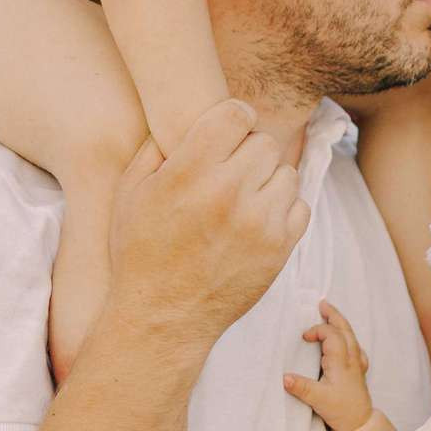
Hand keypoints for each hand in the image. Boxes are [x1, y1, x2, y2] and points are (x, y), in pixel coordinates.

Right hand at [110, 100, 309, 344]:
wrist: (162, 317)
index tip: (229, 131)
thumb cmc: (141, 252)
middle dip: (248, 152)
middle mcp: (228, 193)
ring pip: (286, 172)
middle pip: (264, 142)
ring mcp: (259, 222)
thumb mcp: (131, 192)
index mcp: (189, 172)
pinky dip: (283, 210)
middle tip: (231, 171)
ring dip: (268, 180)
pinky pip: (300, 206)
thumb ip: (157, 147)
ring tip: (244, 198)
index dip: (234, 117)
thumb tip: (186, 115)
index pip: (236, 114)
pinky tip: (258, 220)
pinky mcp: (279, 249)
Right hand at [283, 301, 374, 430]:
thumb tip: (284, 377)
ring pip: (351, 336)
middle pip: (345, 330)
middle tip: (323, 304)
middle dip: (334, 315)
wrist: (360, 424)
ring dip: (340, 324)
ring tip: (331, 315)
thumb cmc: (341, 411)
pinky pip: (355, 347)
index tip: (303, 338)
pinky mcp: (359, 371)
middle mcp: (352, 359)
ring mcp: (357, 364)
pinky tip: (345, 341)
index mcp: (342, 361)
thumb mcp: (318, 400)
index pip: (331, 335)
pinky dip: (348, 338)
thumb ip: (302, 387)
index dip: (317, 330)